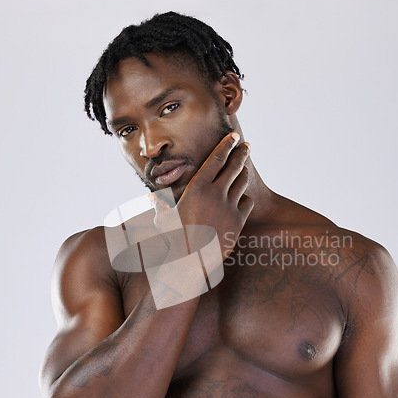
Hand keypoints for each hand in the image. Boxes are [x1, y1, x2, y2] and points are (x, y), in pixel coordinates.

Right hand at [153, 132, 253, 260]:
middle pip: (235, 165)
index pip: (216, 158)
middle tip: (246, 146)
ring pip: (242, 182)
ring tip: (242, 169)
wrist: (192, 260)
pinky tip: (241, 199)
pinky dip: (244, 198)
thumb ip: (160, 206)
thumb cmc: (174, 239)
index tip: (234, 136)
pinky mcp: (238, 220)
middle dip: (242, 152)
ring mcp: (229, 206)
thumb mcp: (164, 220)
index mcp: (198, 187)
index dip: (226, 145)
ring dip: (243, 174)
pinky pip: (247, 202)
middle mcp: (216, 193)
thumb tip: (150, 199)